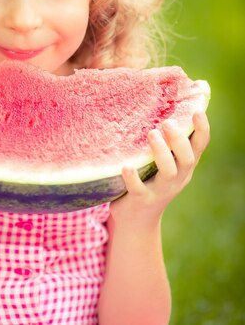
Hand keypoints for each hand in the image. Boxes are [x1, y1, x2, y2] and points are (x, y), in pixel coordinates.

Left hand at [111, 111, 209, 226]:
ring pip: (168, 172)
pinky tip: (126, 166)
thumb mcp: (164, 163)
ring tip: (151, 133)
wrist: (136, 220)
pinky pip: (138, 189)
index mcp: (184, 166)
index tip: (197, 111)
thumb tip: (167, 107)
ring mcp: (160, 190)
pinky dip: (133, 178)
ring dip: (161, 153)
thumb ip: (167, 141)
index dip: (202, 130)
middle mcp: (177, 179)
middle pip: (187, 159)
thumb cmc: (150, 180)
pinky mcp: (141, 200)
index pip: (199, 147)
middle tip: (167, 122)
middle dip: (179, 140)